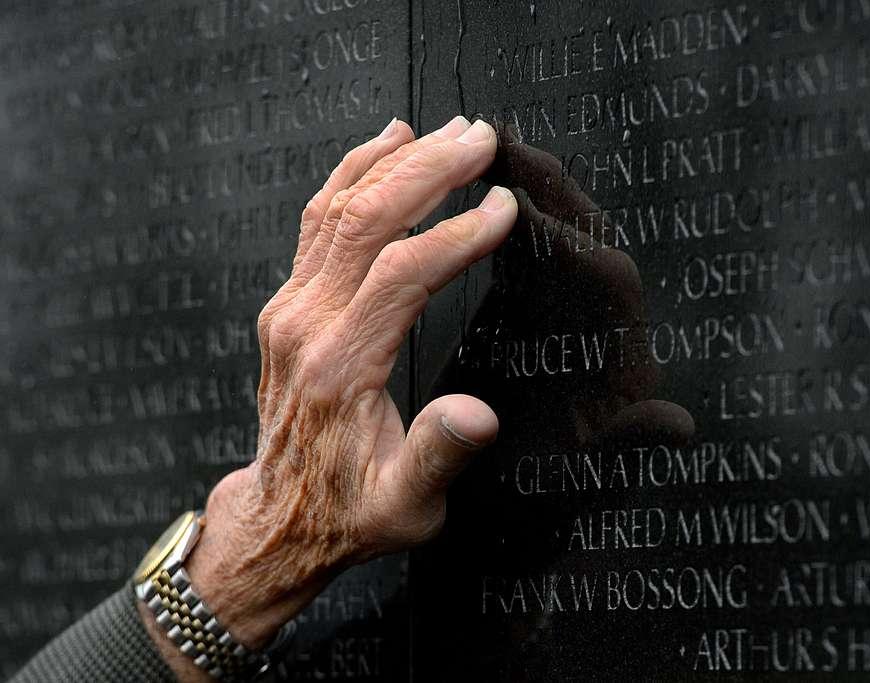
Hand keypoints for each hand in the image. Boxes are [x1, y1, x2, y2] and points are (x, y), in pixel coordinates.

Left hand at [174, 116, 516, 655]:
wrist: (284, 516)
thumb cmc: (350, 511)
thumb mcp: (406, 506)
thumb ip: (437, 456)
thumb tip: (477, 414)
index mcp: (341, 367)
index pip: (402, 274)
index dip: (457, 234)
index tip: (503, 208)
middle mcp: (307, 325)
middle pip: (365, 220)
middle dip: (428, 171)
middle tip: (481, 138)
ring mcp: (290, 308)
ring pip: (336, 208)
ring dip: (392, 161)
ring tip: (445, 132)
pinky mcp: (289, 304)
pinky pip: (317, 221)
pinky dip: (351, 175)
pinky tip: (384, 146)